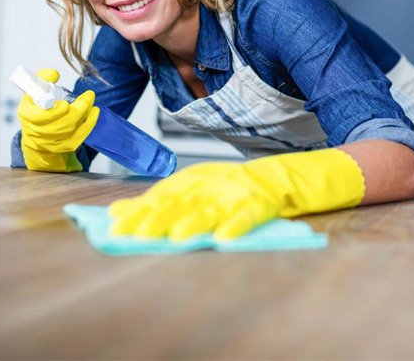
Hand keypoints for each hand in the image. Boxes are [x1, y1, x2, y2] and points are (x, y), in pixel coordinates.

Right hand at [17, 69, 98, 172]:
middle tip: (89, 95)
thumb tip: (54, 74)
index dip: (55, 112)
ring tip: (90, 99)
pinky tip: (94, 111)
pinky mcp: (66, 146)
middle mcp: (39, 132)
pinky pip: (81, 135)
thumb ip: (42, 79)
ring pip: (73, 128)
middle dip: (80, 108)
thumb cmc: (36, 110)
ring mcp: (53, 142)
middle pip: (63, 123)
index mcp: (28, 116)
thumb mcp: (33, 92)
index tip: (65, 104)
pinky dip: (90, 122)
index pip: (41, 118)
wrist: (37, 137)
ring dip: (86, 112)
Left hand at [108, 148, 365, 240]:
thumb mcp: (205, 190)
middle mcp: (218, 183)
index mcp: (201, 179)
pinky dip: (238, 225)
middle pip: (184, 200)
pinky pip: (252, 215)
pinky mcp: (268, 201)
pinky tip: (225, 238)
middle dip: (158, 216)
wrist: (297, 174)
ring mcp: (243, 190)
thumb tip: (116, 213)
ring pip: (214, 207)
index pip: (165, 193)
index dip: (141, 208)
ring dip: (194, 222)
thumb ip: (165, 201)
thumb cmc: (247, 188)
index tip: (117, 225)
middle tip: (135, 233)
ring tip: (176, 237)